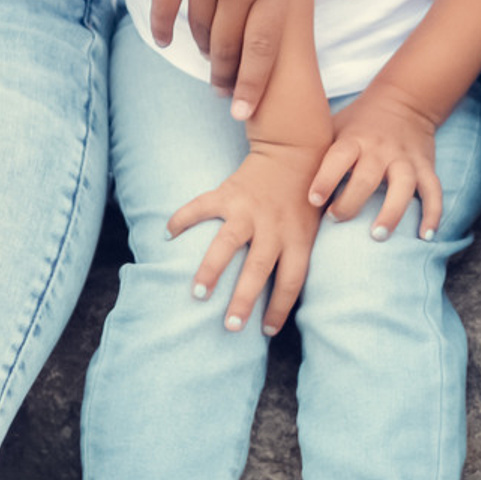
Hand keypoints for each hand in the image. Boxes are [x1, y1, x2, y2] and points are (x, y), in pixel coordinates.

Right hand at [150, 0, 350, 120]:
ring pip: (197, 30)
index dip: (255, 84)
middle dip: (227, 76)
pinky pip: (164, 5)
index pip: (264, 49)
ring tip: (208, 64)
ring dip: (202, 52)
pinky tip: (166, 40)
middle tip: (225, 94)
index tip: (245, 111)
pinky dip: (163, 28)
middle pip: (228, 47)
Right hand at [168, 145, 324, 334]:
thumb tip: (287, 297)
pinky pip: (202, 206)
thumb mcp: (313, 226)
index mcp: (297, 237)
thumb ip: (299, 253)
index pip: (291, 280)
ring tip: (198, 293)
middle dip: (244, 299)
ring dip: (212, 269)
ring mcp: (249, 209)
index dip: (281, 307)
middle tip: (230, 326)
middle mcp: (273, 226)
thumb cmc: (305, 196)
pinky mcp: (230, 192)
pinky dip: (183, 218)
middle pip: (258, 269)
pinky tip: (166, 233)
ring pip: (228, 243)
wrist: (295, 149)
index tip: (267, 330)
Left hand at [311, 82, 442, 241]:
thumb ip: (314, 150)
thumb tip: (275, 181)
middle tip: (337, 218)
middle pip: (368, 177)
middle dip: (352, 201)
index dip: (325, 179)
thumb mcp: (335, 127)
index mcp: (355, 139)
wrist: (404, 99)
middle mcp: (381, 149)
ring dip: (392, 211)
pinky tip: (426, 236)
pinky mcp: (426, 166)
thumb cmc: (359, 122)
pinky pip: (433, 191)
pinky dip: (433, 214)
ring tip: (378, 234)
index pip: (338, 158)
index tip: (314, 200)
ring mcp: (405, 158)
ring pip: (404, 185)